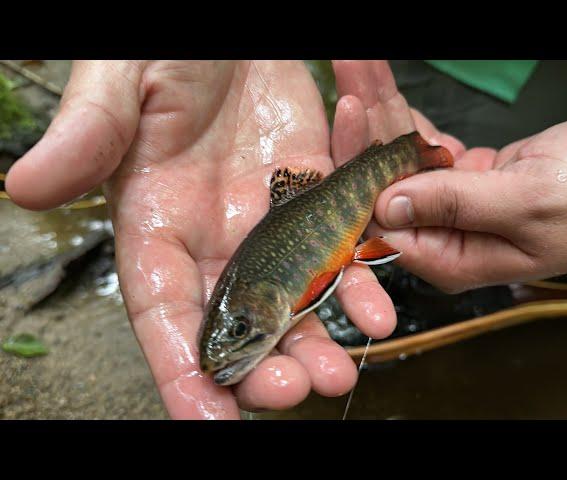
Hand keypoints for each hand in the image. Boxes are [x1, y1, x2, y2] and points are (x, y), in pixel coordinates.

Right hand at [6, 61, 395, 418]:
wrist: (236, 33)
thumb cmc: (166, 50)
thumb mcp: (122, 82)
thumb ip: (89, 134)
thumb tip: (26, 184)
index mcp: (158, 224)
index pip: (164, 313)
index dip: (181, 369)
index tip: (205, 420)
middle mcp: (216, 240)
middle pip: (237, 322)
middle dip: (260, 366)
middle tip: (289, 390)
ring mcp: (270, 225)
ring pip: (293, 302)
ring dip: (316, 341)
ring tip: (340, 372)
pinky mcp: (316, 200)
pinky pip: (339, 253)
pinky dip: (357, 284)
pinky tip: (377, 310)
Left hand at [332, 60, 566, 292]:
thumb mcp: (529, 199)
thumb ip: (454, 205)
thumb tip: (383, 207)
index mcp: (454, 259)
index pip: (384, 223)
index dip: (359, 171)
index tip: (347, 114)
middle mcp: (443, 237)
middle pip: (384, 182)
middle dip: (364, 124)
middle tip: (348, 68)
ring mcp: (449, 205)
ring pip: (398, 155)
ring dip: (380, 106)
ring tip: (356, 61)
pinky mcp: (459, 175)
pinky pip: (421, 142)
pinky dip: (405, 111)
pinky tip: (380, 81)